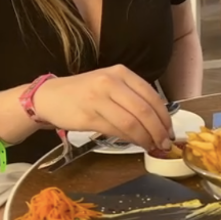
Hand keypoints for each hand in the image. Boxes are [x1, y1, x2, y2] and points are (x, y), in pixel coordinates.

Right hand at [32, 65, 173, 150]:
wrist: (50, 96)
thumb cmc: (85, 92)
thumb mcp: (111, 85)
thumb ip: (133, 98)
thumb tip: (159, 123)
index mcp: (121, 73)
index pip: (151, 96)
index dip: (164, 117)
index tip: (170, 131)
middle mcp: (111, 82)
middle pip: (144, 110)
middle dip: (158, 130)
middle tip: (164, 144)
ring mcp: (98, 98)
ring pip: (131, 122)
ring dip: (145, 138)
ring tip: (152, 146)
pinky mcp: (88, 116)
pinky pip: (116, 131)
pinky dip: (130, 140)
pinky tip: (136, 143)